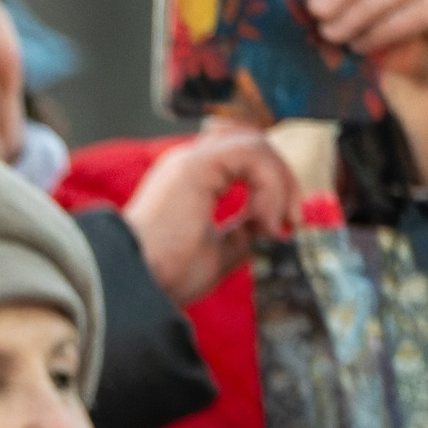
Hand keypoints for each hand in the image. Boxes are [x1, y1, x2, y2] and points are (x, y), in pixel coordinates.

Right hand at [121, 122, 299, 306]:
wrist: (135, 285)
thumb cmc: (164, 276)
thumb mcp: (217, 253)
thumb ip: (241, 234)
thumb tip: (265, 225)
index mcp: (189, 180)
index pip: (242, 158)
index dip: (272, 185)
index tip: (281, 227)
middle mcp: (187, 162)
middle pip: (252, 143)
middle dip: (282, 179)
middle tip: (292, 220)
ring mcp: (190, 159)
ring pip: (256, 144)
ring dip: (280, 184)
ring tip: (277, 224)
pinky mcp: (196, 165)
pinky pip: (253, 155)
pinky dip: (270, 186)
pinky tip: (264, 220)